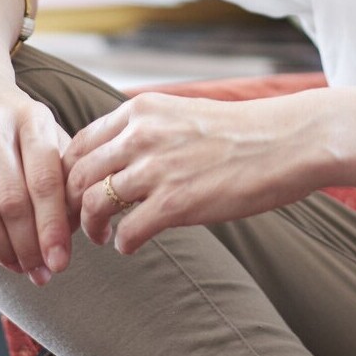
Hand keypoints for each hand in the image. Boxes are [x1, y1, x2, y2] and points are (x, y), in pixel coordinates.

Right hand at [0, 62, 73, 283]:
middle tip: (41, 273)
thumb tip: (77, 224)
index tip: (62, 261)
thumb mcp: (40, 125)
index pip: (45, 181)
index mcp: (30, 117)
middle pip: (13, 201)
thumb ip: (61, 167)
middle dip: (30, 245)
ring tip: (16, 267)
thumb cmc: (9, 112)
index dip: (54, 226)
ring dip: (0, 248)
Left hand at [63, 90, 327, 254]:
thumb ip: (144, 131)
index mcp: (140, 110)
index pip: (78, 144)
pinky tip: (131, 245)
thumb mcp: (180, 114)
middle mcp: (140, 135)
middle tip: (81, 223)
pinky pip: (127, 232)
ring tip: (103, 237)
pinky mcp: (176, 203)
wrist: (287, 141)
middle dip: (71, 205)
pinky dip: (123, 244)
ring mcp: (156, 169)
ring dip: (92, 228)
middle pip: (77, 176)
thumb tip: (114, 160)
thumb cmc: (240, 133)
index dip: (69, 175)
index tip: (75, 194)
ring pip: (93, 204)